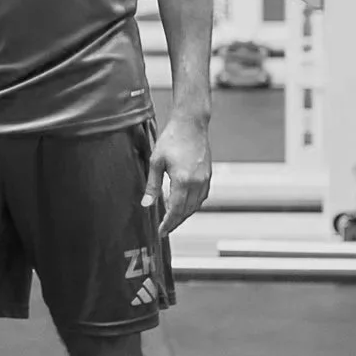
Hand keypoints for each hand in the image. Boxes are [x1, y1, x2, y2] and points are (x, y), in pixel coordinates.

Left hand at [143, 113, 213, 234]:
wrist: (191, 124)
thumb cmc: (172, 139)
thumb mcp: (156, 162)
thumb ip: (152, 185)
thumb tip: (147, 205)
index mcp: (183, 180)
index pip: (176, 210)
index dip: (168, 223)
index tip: (161, 232)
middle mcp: (197, 183)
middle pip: (187, 211)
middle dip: (176, 222)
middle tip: (165, 229)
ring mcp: (205, 179)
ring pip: (196, 206)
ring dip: (185, 215)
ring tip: (173, 219)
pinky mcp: (208, 175)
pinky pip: (202, 197)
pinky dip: (193, 205)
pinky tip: (185, 205)